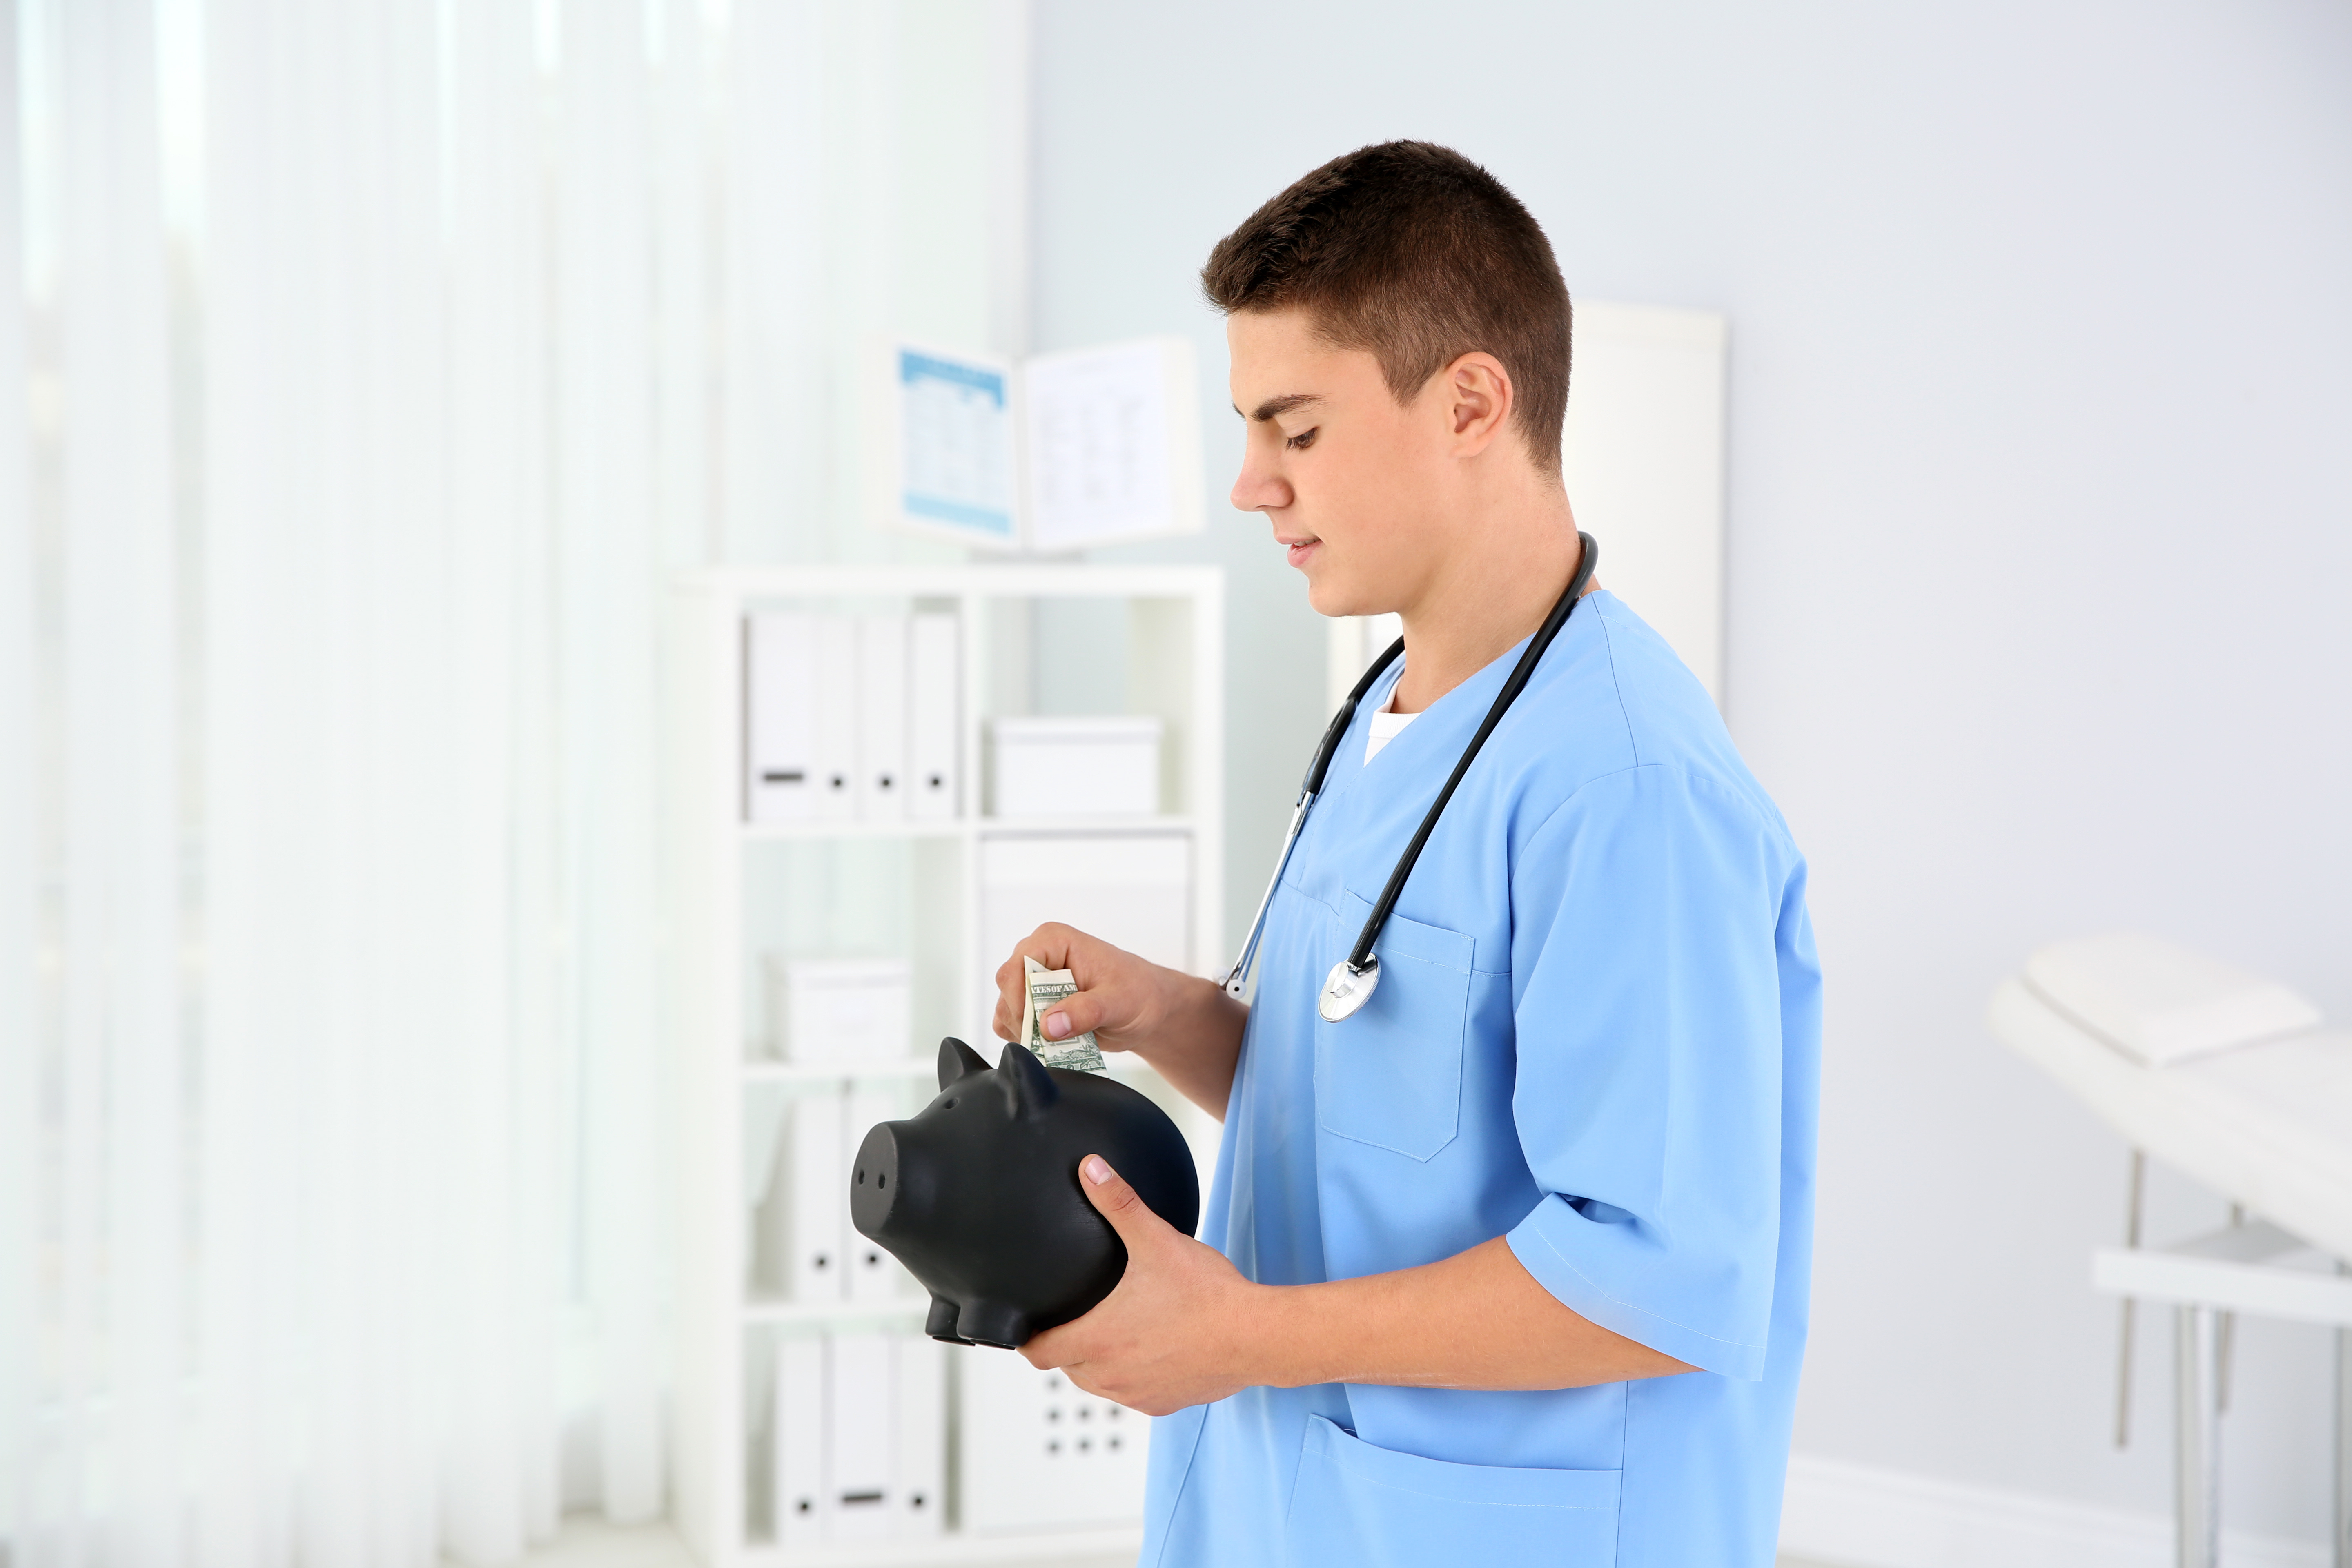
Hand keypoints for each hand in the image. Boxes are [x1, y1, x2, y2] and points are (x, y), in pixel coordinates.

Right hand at [991, 924, 1183, 1052]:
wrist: (1147, 1009)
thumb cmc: (1138, 993)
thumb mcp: (1119, 1002)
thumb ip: (1086, 1011)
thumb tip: (1049, 1025)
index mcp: (1055, 940)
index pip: (1017, 966)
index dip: (1020, 998)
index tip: (1039, 1026)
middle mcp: (1037, 956)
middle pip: (1007, 989)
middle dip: (1025, 1019)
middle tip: (1054, 1039)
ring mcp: (1032, 981)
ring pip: (1006, 1009)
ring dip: (1027, 1033)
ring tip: (1062, 1042)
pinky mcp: (1031, 1005)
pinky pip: (1010, 1025)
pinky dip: (1026, 1040)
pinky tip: (1053, 1045)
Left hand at [1020, 1154, 1265, 1415]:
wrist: (1256, 1337)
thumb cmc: (1207, 1295)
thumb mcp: (1157, 1240)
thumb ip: (1119, 1203)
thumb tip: (1091, 1169)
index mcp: (1097, 1339)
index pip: (1038, 1352)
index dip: (1027, 1338)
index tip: (1027, 1325)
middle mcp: (1110, 1375)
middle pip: (1066, 1366)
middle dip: (1064, 1344)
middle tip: (1073, 1316)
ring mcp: (1137, 1395)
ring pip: (1098, 1382)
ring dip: (1096, 1361)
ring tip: (1110, 1330)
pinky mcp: (1163, 1404)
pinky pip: (1132, 1393)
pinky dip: (1131, 1375)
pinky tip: (1148, 1350)